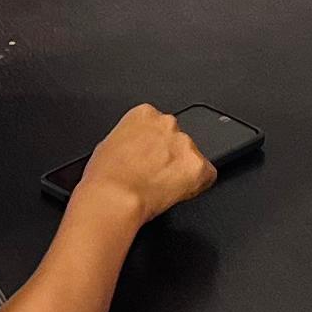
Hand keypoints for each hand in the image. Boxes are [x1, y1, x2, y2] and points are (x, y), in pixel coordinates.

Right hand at [77, 102, 215, 224]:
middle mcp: (168, 123)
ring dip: (181, 169)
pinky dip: (196, 185)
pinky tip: (176, 192)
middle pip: (177, 138)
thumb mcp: (109, 145)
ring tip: (159, 186)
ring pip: (192, 156)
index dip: (154, 144)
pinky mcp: (199, 166)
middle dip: (170, 155)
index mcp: (144, 114)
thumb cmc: (105, 177)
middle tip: (154, 173)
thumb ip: (131, 139)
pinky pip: (207, 175)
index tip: (148, 156)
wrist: (113, 198)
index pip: (159, 125)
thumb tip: (137, 149)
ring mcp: (185, 143)